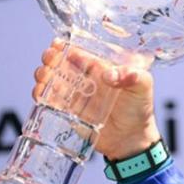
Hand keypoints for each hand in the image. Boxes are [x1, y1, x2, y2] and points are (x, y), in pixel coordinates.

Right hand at [33, 40, 161, 159]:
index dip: (68, 46)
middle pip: (63, 62)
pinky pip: (50, 100)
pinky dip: (41, 95)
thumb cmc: (139, 108)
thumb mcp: (143, 87)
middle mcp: (87, 78)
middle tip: (49, 58)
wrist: (132, 139)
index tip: (58, 44)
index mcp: (103, 66)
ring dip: (44, 74)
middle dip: (52, 57)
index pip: (82, 51)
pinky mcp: (69, 110)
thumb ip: (133, 76)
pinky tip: (39, 93)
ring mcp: (76, 94)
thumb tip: (110, 74)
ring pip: (53, 79)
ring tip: (43, 76)